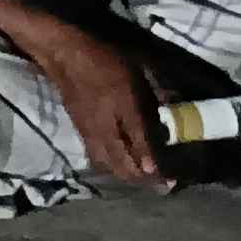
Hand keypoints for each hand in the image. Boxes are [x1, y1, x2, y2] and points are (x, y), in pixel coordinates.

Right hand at [28, 23, 166, 185]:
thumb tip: (176, 109)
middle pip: (122, 163)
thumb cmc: (105, 58)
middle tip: (161, 185)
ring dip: (126, 176)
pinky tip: (121, 167)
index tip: (170, 179)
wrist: (64, 54)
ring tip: (142, 180)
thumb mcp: (139, 68)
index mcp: (122, 108)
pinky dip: (111, 168)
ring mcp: (90, 131)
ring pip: (107, 165)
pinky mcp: (80, 131)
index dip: (155, 164)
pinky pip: (96, 157)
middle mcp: (105, 126)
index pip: (141, 145)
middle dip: (142, 178)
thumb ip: (157, 90)